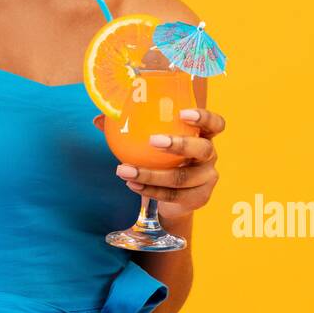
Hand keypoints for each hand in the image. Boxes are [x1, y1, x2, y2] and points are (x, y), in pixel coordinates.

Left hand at [92, 107, 225, 221]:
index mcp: (203, 135)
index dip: (203, 117)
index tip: (183, 113)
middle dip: (179, 144)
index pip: (215, 124)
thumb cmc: (161, 158)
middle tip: (153, 141)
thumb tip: (99, 119)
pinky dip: (150, 190)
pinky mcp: (197, 199)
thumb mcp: (150, 142)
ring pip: (181, 177)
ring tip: (124, 170)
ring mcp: (206, 179)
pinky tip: (132, 185)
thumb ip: (128, 127)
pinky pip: (173, 195)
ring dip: (151, 174)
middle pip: (203, 149)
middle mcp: (209, 156)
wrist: (172, 196)